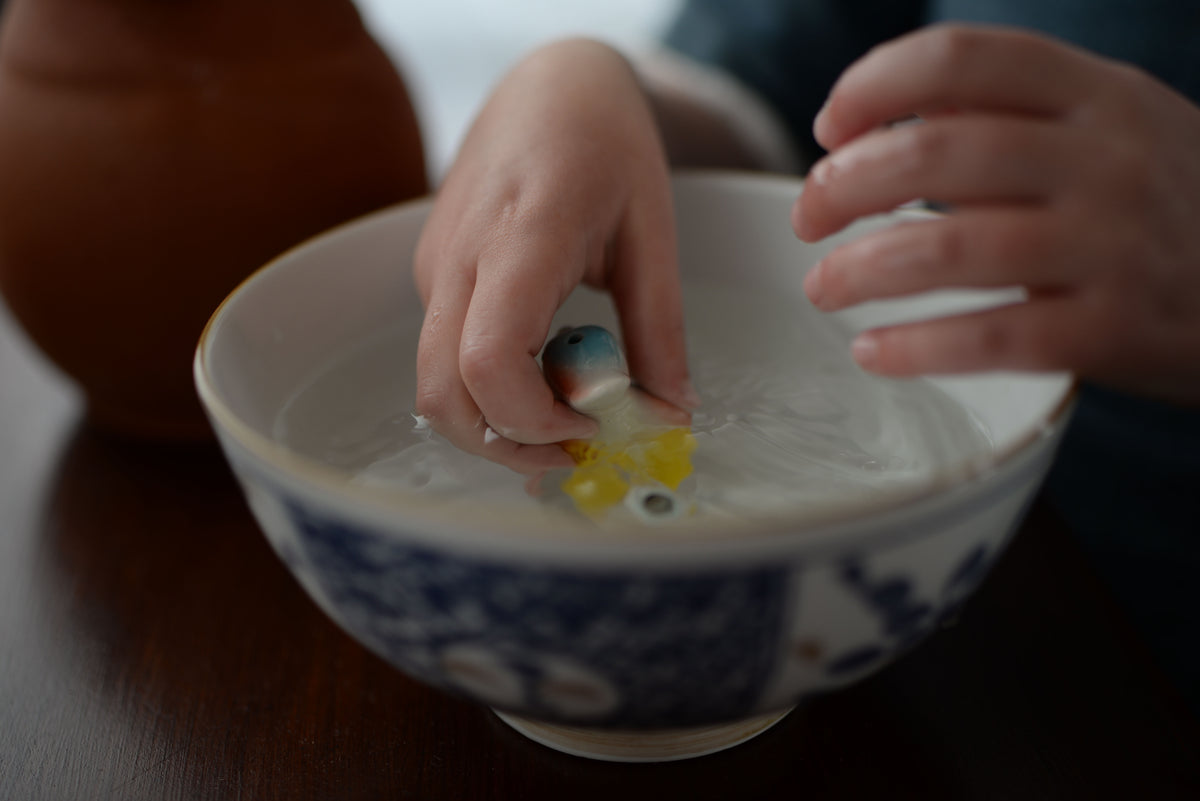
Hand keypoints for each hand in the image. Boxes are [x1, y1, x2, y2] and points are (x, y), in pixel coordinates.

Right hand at [413, 39, 695, 473]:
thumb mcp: (653, 235)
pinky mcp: (431, 276)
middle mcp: (457, 258)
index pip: (487, 362)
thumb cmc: (606, 141)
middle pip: (443, 396)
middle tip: (579, 447)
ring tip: (567, 412)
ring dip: (496, 423)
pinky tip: (545, 371)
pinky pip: (446, 356)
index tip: (594, 428)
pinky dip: (491, 389)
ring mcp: (433, 268)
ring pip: (437, 386)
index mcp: (521, 237)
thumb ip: (660, 333)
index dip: (534, 421)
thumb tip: (671, 417)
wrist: (547, 85)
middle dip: (508, 446)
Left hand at [794, 24, 1199, 402]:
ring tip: (822, 288)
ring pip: (949, 250)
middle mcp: (1107, 159)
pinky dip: (913, 347)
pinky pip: (989, 338)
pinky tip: (872, 351)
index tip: (828, 130)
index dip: (873, 86)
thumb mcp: (1114, 129)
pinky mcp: (1114, 331)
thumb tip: (886, 117)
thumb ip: (1010, 114)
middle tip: (807, 220)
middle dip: (843, 187)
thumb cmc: (1172, 204)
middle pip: (935, 154)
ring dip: (859, 270)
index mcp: (1098, 94)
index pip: (961, 58)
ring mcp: (1114, 245)